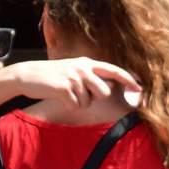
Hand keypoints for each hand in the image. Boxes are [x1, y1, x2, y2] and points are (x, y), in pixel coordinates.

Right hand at [14, 57, 142, 124]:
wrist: (28, 75)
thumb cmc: (52, 76)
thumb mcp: (73, 69)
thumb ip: (90, 75)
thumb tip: (109, 87)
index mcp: (87, 63)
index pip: (114, 70)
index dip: (128, 79)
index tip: (140, 88)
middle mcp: (83, 68)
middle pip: (104, 92)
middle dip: (94, 98)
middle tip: (77, 93)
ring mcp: (73, 77)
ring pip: (88, 101)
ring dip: (78, 102)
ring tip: (66, 94)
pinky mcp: (64, 88)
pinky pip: (75, 105)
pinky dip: (68, 105)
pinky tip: (58, 97)